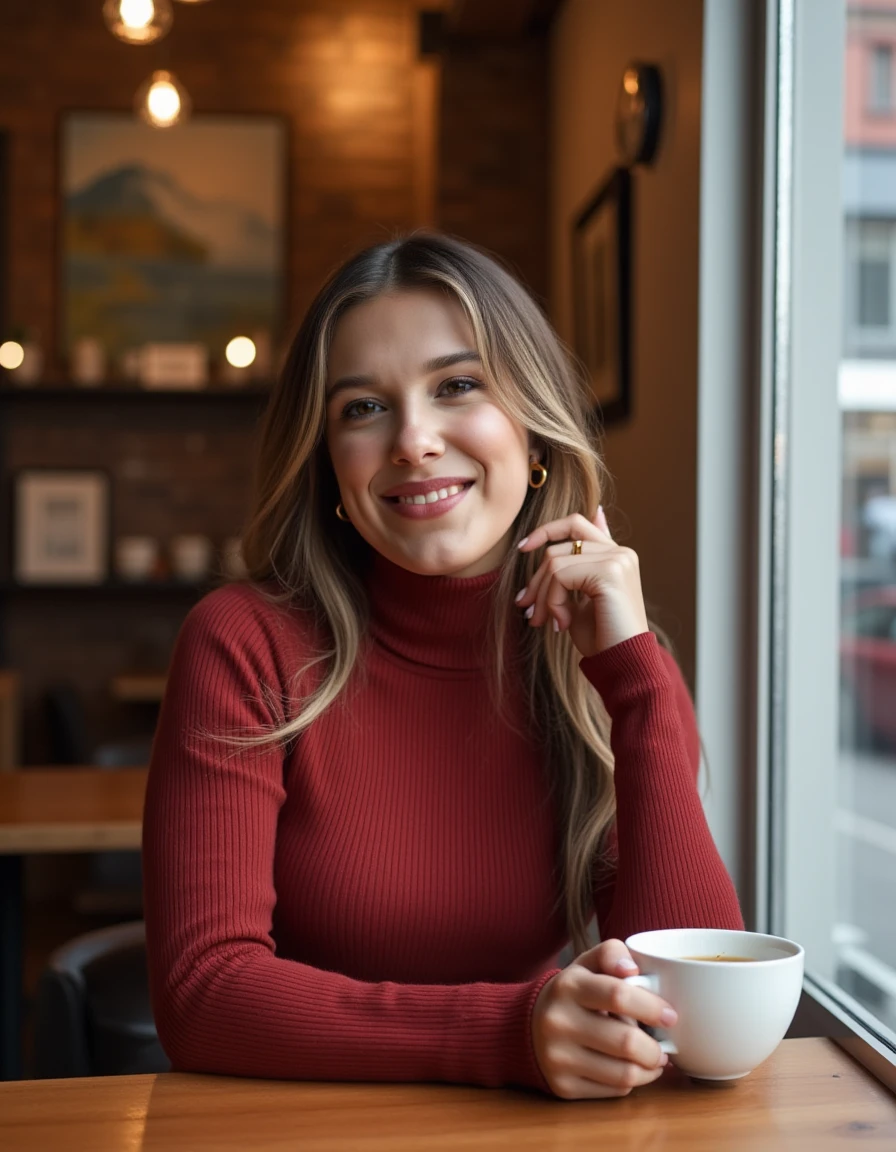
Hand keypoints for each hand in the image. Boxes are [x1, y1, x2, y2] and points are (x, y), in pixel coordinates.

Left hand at [515, 506, 648, 658]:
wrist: (623, 663)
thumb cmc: (602, 637)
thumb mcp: (580, 600)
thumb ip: (572, 573)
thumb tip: (549, 549)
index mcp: (616, 555)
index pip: (575, 523)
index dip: (545, 530)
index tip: (522, 548)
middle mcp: (620, 552)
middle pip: (558, 546)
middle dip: (536, 580)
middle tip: (526, 608)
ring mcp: (617, 559)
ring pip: (554, 562)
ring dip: (542, 596)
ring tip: (544, 621)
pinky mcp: (609, 572)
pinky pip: (560, 575)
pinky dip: (552, 601)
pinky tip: (562, 624)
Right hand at [531, 939, 676, 1099]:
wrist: (526, 1027)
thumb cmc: (570, 994)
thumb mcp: (585, 965)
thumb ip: (611, 953)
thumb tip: (632, 969)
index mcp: (568, 985)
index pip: (618, 995)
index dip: (652, 1007)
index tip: (670, 1016)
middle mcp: (559, 1021)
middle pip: (626, 1041)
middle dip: (656, 1048)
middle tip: (664, 1046)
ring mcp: (559, 1057)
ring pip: (624, 1073)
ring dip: (649, 1069)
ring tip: (653, 1060)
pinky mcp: (563, 1086)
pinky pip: (614, 1091)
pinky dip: (631, 1082)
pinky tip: (630, 1069)